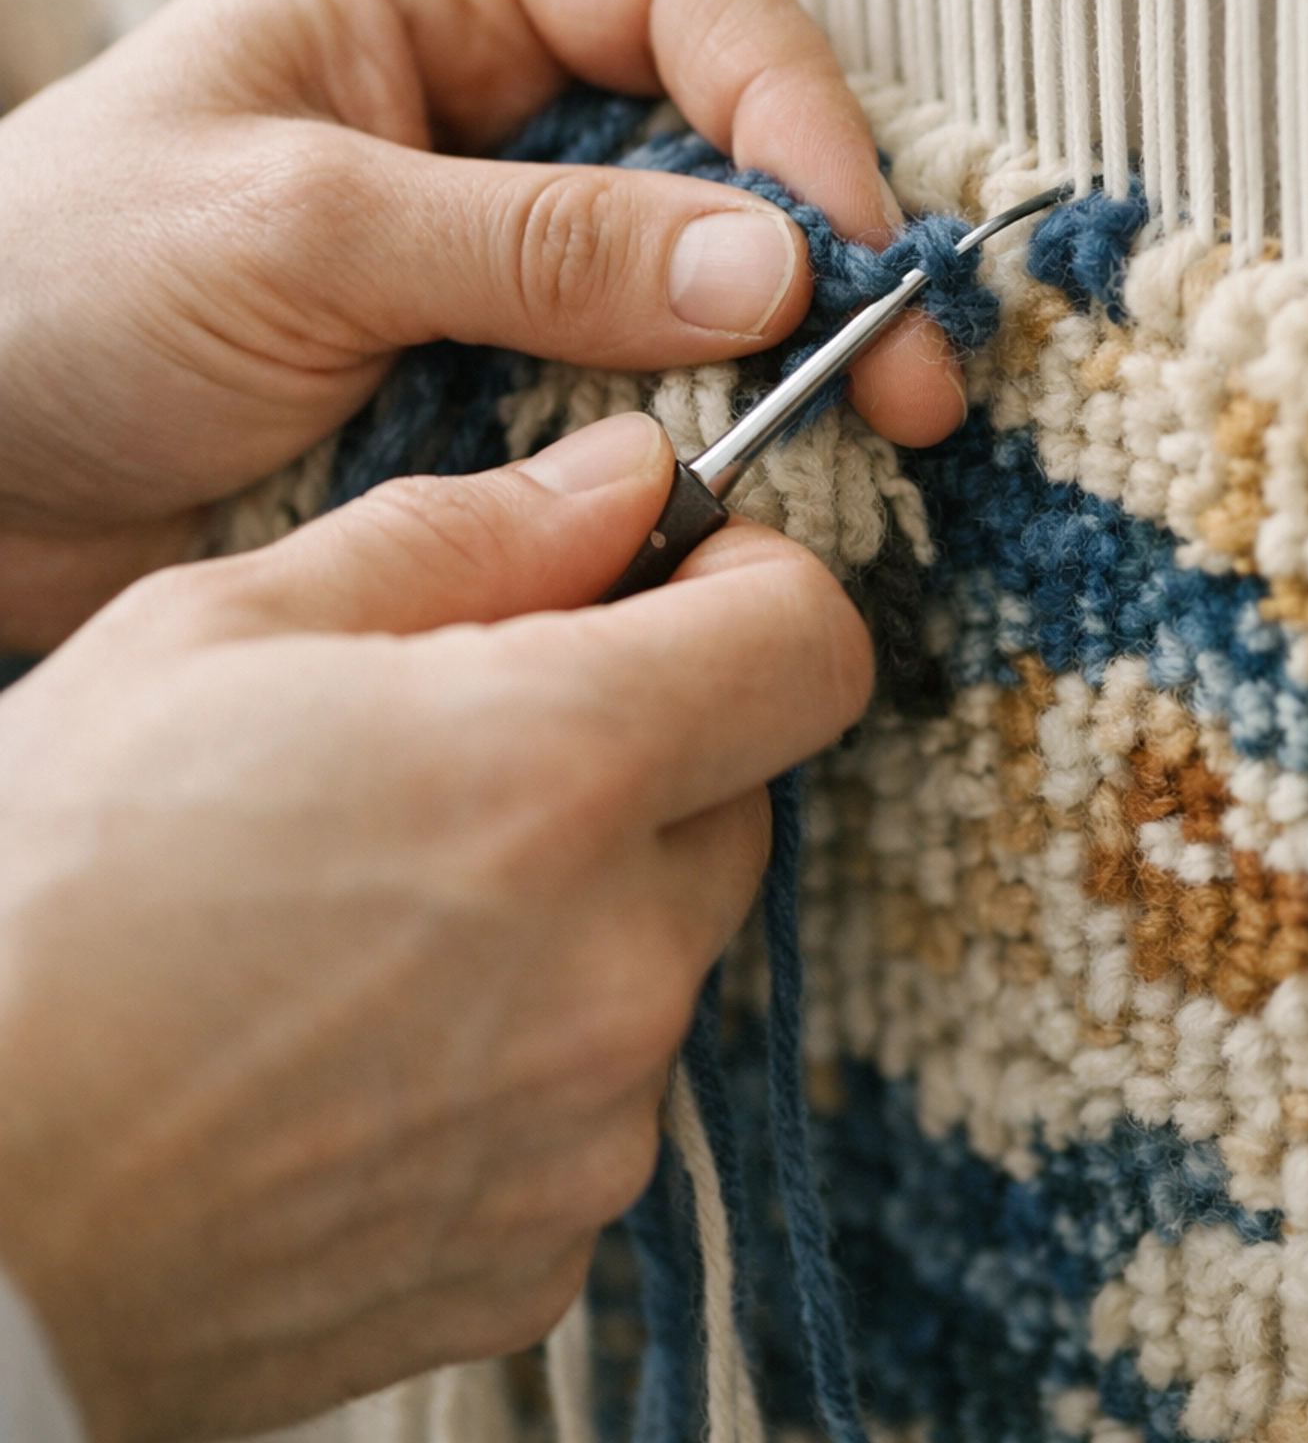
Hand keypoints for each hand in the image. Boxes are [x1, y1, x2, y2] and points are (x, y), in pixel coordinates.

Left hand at [0, 0, 962, 649]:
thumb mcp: (296, 232)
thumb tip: (775, 270)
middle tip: (912, 388)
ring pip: (708, 275)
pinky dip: (710, 441)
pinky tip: (758, 500)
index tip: (849, 251)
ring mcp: (514, 243)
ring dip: (788, 361)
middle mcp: (505, 94)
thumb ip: (534, 246)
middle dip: (828, 252)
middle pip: (729, 135)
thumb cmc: (62, 285)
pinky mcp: (508, 372)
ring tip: (868, 456)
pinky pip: (647, 389)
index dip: (793, 110)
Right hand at [0, 413, 872, 1442]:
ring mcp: (589, 1129)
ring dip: (570, 913)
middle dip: (638, 754)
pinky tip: (361, 1049)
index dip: (755, 588)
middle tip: (463, 752)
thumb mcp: (217, 632)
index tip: (677, 582)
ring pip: (658, 957)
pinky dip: (519, 1059)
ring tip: (372, 918)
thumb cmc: (45, 898)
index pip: (809, 645)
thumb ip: (463, 536)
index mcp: (555, 772)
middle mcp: (617, 963)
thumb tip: (622, 476)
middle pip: (736, 802)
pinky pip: (591, 1107)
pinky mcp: (540, 1253)